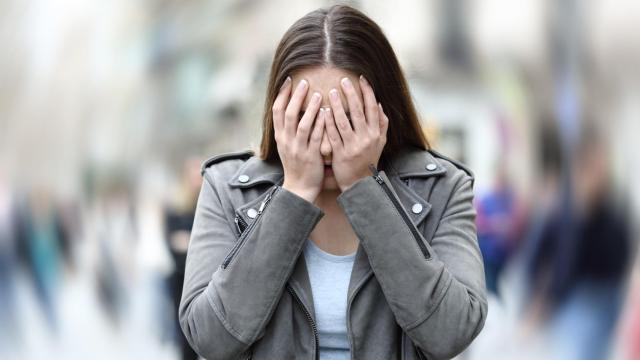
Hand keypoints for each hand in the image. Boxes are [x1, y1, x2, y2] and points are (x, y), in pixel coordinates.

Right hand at [272, 76, 325, 202]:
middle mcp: (286, 141)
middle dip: (296, 96)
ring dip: (309, 108)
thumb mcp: (287, 146)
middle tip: (304, 81)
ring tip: (317, 94)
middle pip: (288, 114)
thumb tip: (291, 109)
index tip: (289, 80)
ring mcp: (298, 148)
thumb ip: (288, 129)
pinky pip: (315, 137)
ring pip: (302, 124)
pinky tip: (326, 113)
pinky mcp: (311, 156)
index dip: (282, 94)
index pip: (276, 111)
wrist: (299, 188)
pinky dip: (320, 124)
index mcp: (280, 137)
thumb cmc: (296, 165)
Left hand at [324, 75, 388, 190]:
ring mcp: (353, 146)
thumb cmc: (368, 160)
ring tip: (332, 92)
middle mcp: (366, 138)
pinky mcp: (340, 154)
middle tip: (344, 80)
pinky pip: (333, 135)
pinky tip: (323, 111)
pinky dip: (328, 122)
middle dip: (351, 94)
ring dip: (338, 105)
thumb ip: (382, 124)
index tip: (361, 78)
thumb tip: (380, 104)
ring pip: (344, 121)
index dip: (367, 92)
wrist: (359, 184)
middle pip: (358, 111)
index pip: (372, 108)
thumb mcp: (380, 143)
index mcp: (376, 133)